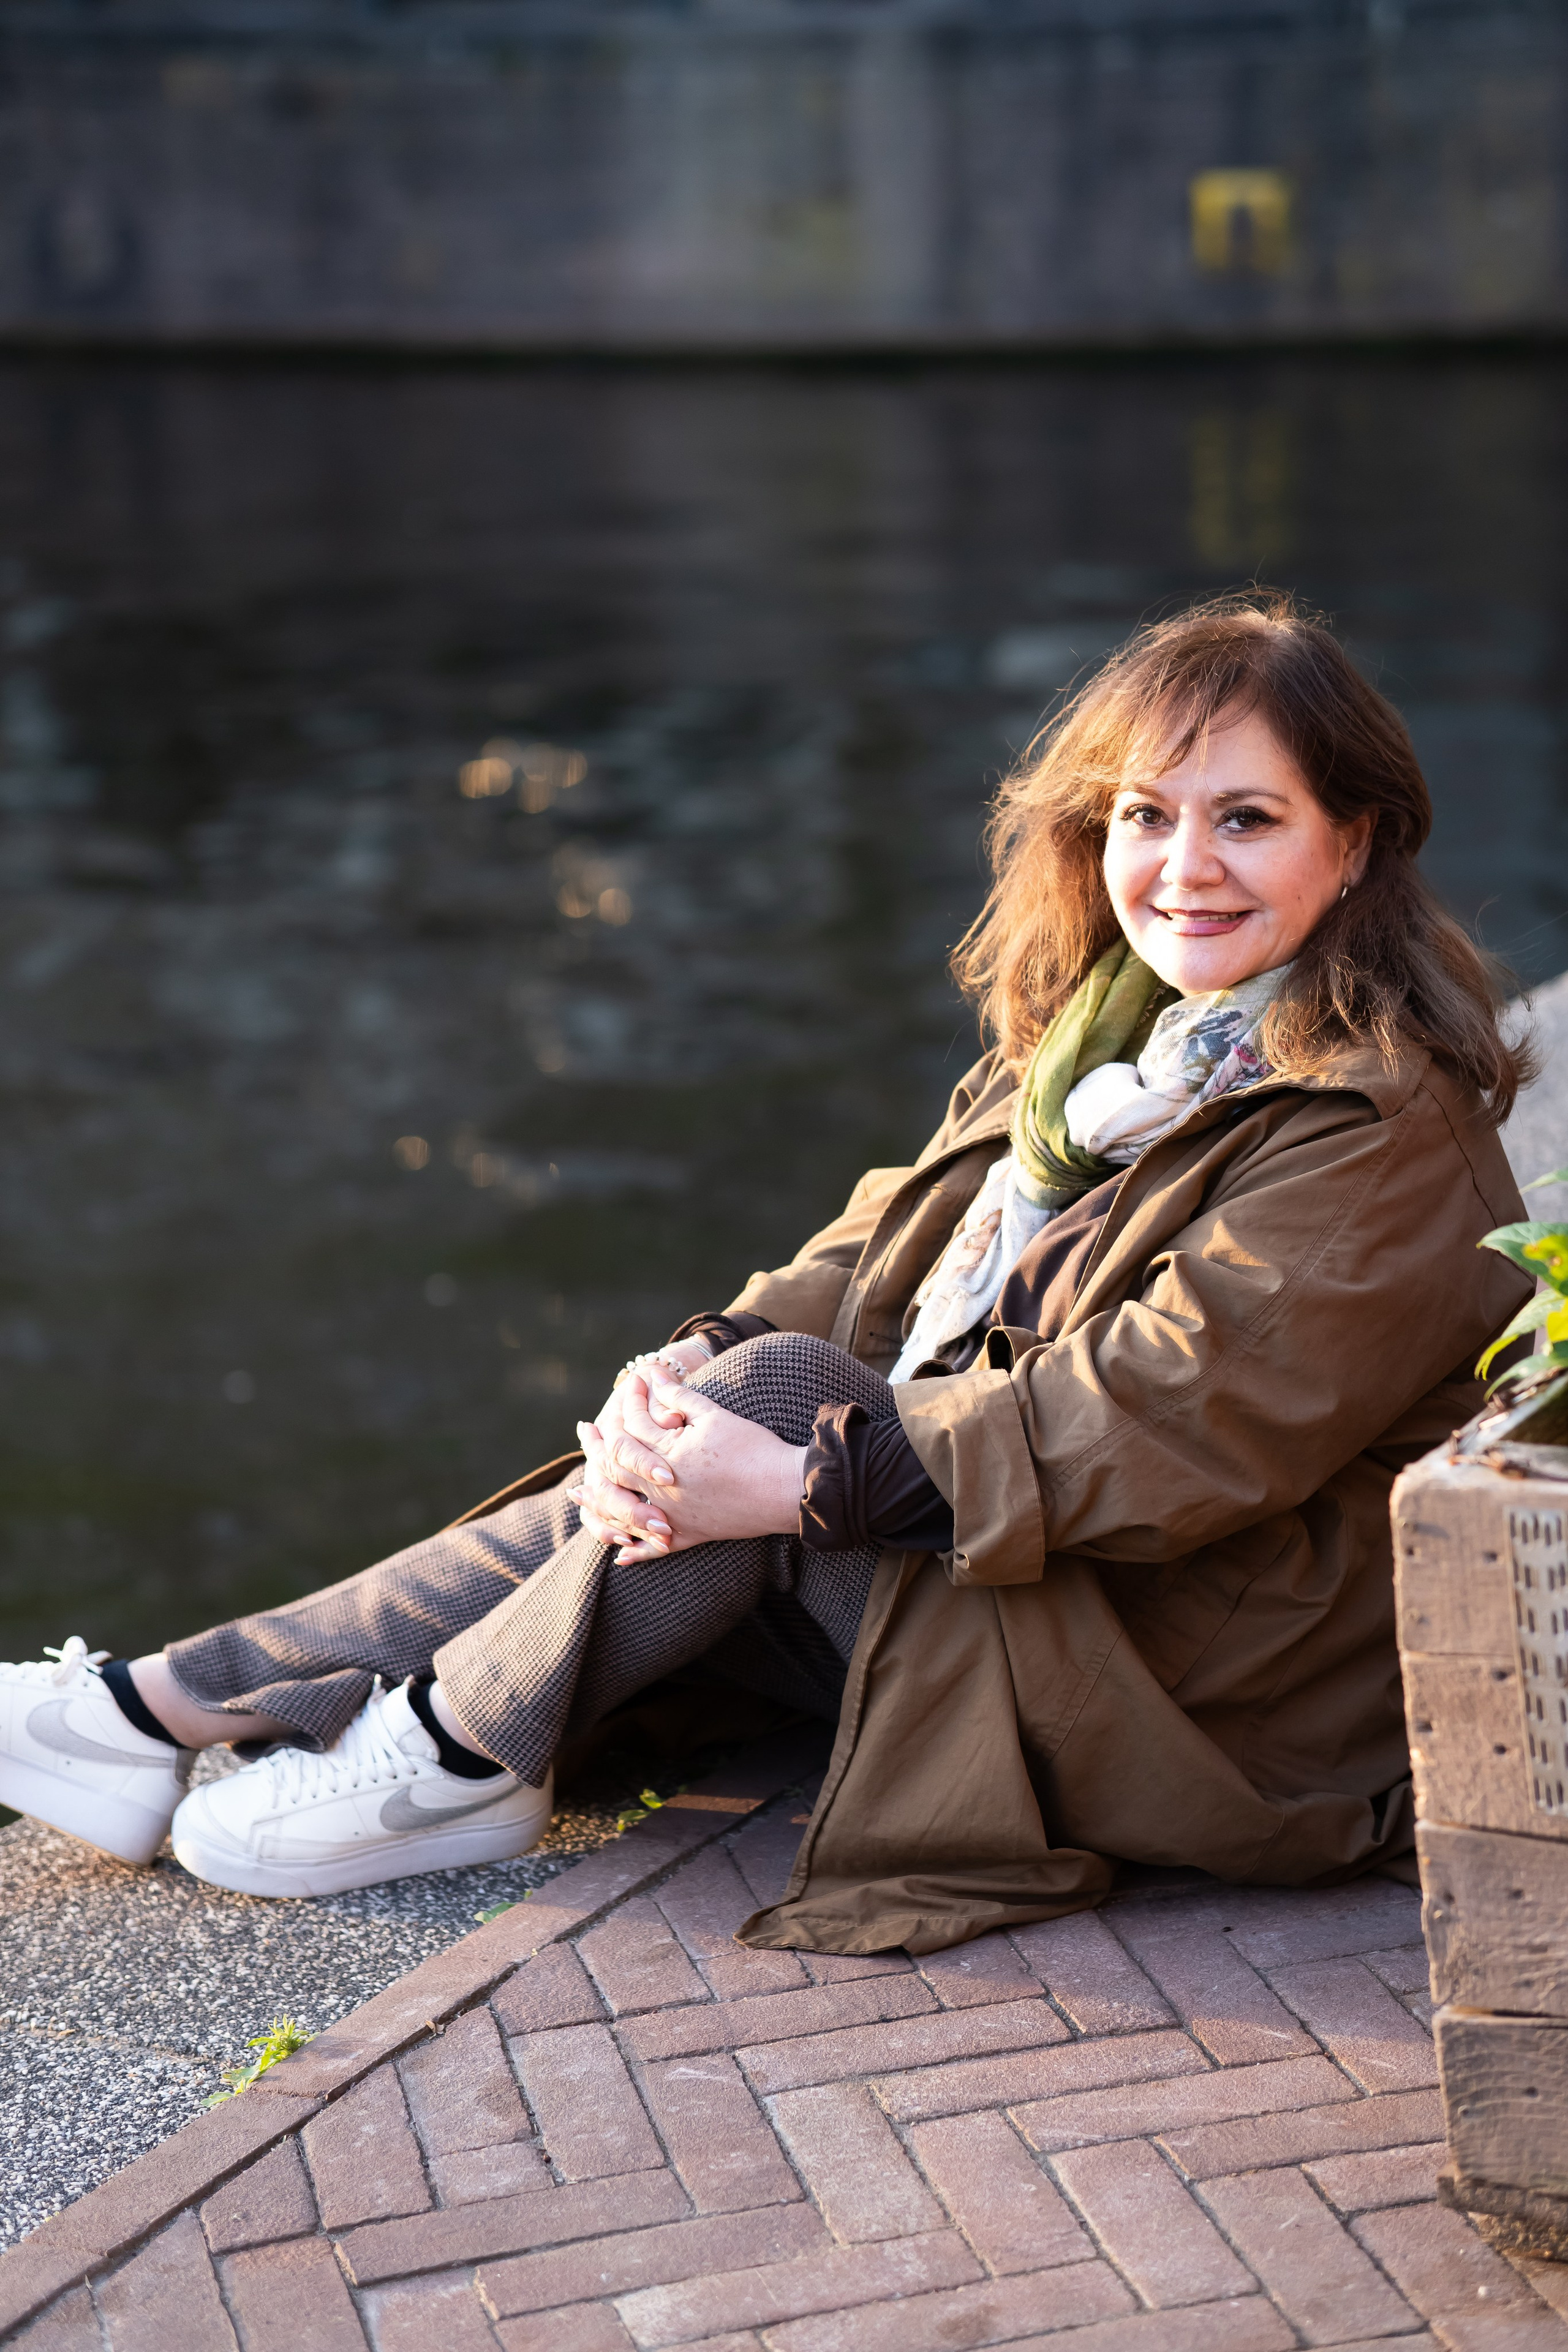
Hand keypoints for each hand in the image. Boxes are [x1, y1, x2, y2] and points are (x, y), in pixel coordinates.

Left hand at [570, 1364, 805, 1564]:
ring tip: (579, 1492)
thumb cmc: (754, 1448)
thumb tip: (654, 1374)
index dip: (630, 1401)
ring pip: (625, 1509)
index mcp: (669, 1453)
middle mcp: (664, 1487)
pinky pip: (657, 1548)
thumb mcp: (715, 1415)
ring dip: (599, 1500)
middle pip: (617, 1466)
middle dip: (597, 1446)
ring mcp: (675, 1514)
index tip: (633, 1382)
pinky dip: (637, 1551)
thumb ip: (681, 1397)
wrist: (785, 1489)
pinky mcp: (692, 1534)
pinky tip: (620, 1556)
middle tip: (585, 1431)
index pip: (634, 1426)